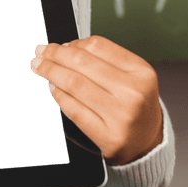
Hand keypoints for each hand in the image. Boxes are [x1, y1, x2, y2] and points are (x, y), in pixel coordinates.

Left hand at [29, 36, 162, 165]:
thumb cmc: (134, 106)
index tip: (57, 45)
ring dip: (51, 72)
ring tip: (40, 67)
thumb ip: (103, 60)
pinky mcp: (108, 137)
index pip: (98, 46)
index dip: (72, 43)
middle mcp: (133, 93)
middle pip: (82, 62)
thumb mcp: (131, 77)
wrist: (147, 144)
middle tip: (40, 52)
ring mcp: (121, 116)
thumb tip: (64, 48)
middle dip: (55, 54)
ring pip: (75, 83)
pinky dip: (58, 96)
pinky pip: (74, 110)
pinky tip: (52, 89)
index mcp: (141, 72)